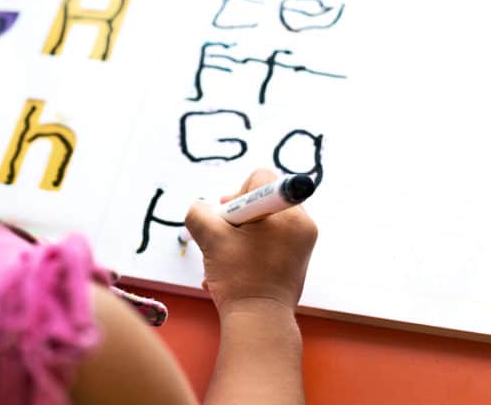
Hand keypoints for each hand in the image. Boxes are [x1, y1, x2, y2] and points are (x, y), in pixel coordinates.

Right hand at [184, 169, 317, 315]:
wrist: (259, 323)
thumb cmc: (239, 279)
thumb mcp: (210, 238)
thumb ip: (199, 212)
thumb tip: (202, 207)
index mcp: (289, 214)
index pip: (260, 179)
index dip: (236, 194)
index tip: (228, 218)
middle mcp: (302, 224)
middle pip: (261, 200)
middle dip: (236, 217)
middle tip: (224, 238)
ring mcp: (302, 244)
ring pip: (262, 222)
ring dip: (238, 236)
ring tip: (227, 258)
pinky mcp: (296, 260)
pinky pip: (269, 240)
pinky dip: (249, 249)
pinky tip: (233, 270)